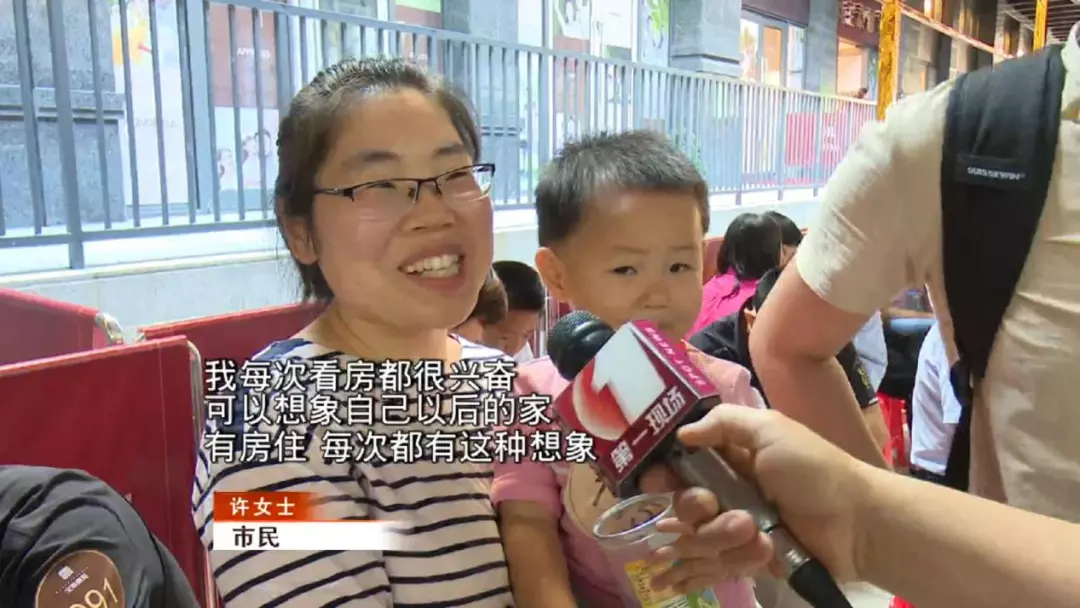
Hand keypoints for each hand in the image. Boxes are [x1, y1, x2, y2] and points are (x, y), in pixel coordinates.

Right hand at [639, 405, 869, 589]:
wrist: (856, 523)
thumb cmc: (813, 469)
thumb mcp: (770, 429)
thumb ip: (723, 422)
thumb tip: (681, 433)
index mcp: (728, 458)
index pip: (679, 467)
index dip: (662, 476)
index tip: (657, 481)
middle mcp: (726, 493)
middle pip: (681, 508)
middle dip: (694, 510)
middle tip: (716, 508)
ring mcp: (735, 531)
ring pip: (697, 541)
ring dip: (722, 537)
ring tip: (756, 533)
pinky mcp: (747, 561)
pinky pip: (719, 567)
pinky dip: (738, 560)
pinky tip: (764, 551)